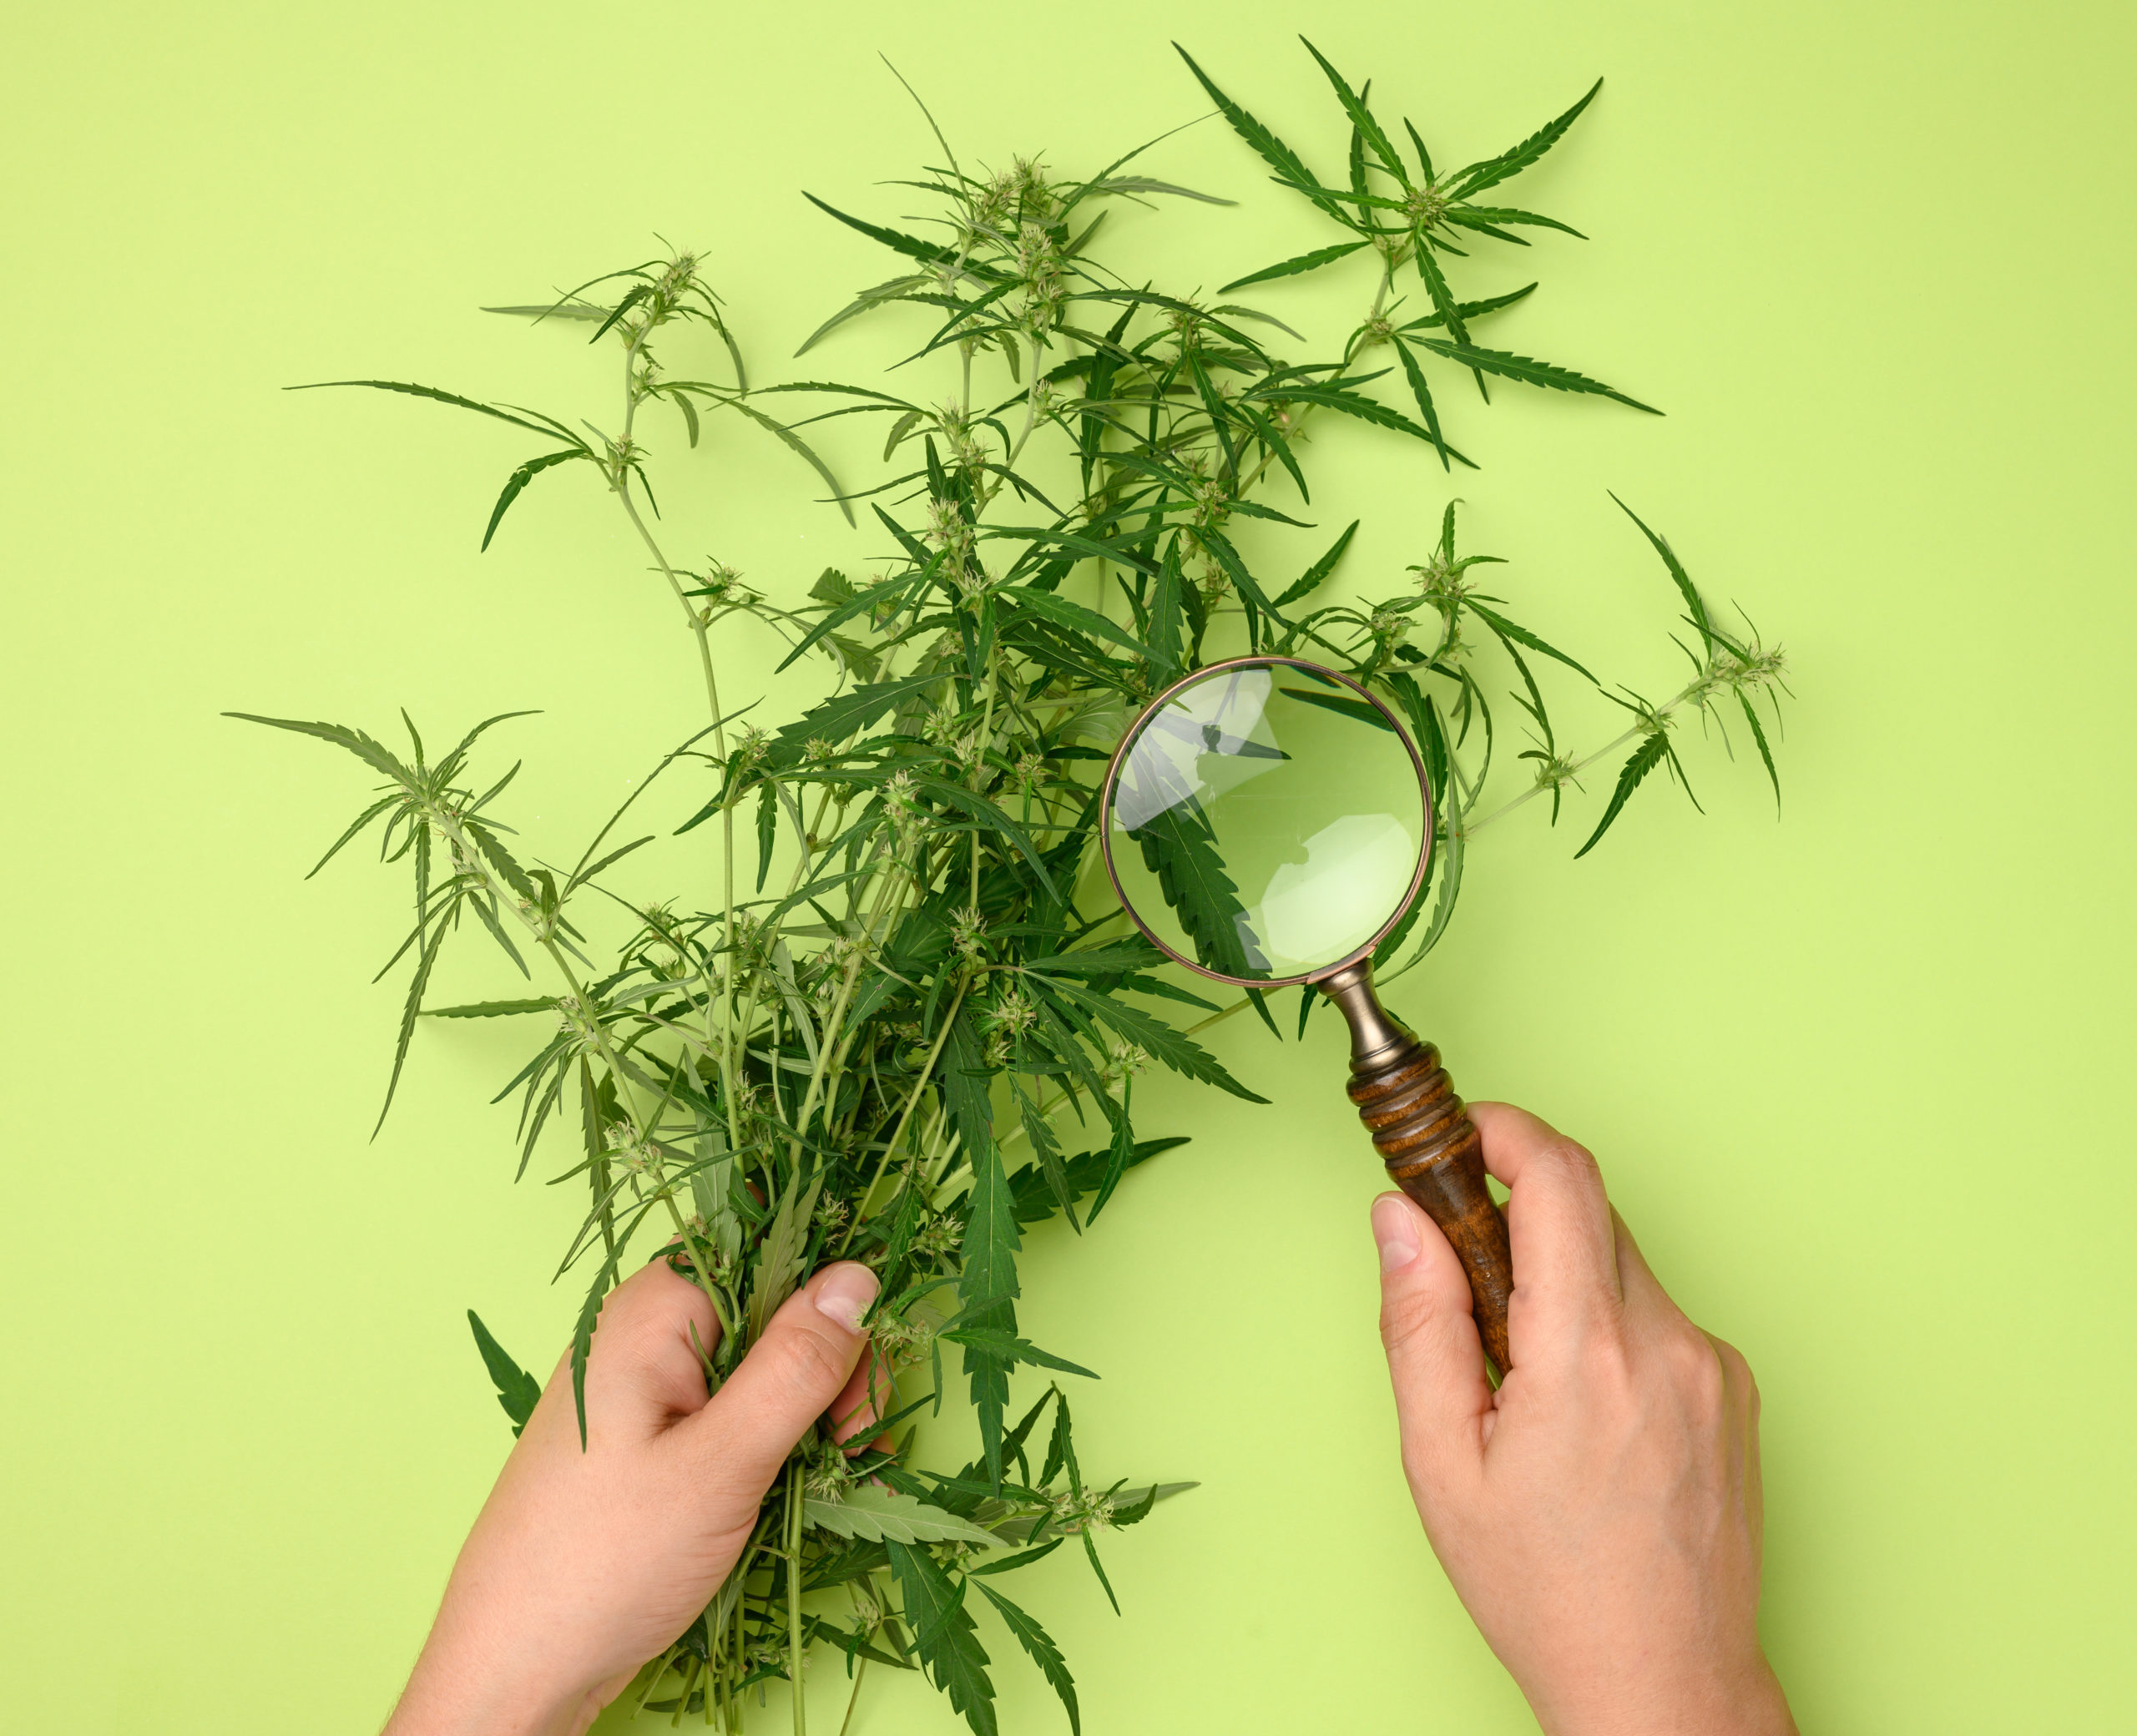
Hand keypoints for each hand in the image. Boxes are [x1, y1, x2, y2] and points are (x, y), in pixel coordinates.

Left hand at [383, 1255, 889, 1735]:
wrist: (514, 1669)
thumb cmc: (605, 1563)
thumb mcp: (721, 1462)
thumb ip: (796, 1366)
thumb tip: (861, 1275)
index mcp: (653, 1310)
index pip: (774, 1257)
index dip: (831, 1310)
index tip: (857, 1388)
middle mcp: (642, 1331)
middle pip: (772, 1312)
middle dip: (827, 1373)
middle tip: (848, 1449)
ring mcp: (641, 1386)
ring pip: (758, 1368)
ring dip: (806, 1417)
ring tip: (829, 1479)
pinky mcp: (646, 1438)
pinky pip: (728, 1412)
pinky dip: (771, 1445)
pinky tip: (795, 1489)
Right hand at [1371, 1102, 1795, 1735]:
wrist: (1664, 1684)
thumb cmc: (1544, 1590)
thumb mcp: (1441, 1462)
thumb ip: (1418, 1321)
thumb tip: (1398, 1217)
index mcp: (1586, 1353)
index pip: (1558, 1176)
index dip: (1503, 1128)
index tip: (1460, 1131)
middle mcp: (1666, 1343)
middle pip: (1588, 1211)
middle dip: (1515, 1214)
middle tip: (1457, 1269)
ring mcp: (1712, 1365)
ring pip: (1620, 1263)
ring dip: (1559, 1279)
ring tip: (1519, 1377)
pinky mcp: (1734, 1390)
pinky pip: (1655, 1314)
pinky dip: (1604, 1326)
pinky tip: (1577, 1413)